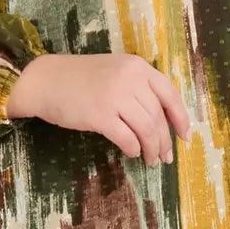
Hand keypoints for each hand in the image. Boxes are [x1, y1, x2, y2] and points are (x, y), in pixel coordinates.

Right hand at [4, 51, 191, 165]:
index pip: (170, 95)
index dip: (180, 119)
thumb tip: (161, 121)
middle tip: (165, 158)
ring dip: (152, 149)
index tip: (185, 137)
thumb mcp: (115, 71)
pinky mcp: (100, 115)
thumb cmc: (79, 79)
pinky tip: (132, 153)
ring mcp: (115, 97)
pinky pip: (127, 138)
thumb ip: (137, 87)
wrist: (45, 80)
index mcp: (137, 67)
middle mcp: (130, 79)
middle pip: (158, 117)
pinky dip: (133, 148)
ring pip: (146, 129)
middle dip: (165, 141)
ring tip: (151, 161)